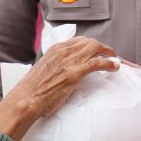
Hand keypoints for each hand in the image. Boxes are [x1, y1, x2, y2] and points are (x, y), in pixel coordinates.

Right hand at [0, 37, 117, 140]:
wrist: (26, 99)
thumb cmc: (32, 90)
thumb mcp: (44, 70)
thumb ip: (55, 66)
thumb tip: (64, 70)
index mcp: (55, 50)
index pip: (78, 41)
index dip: (91, 46)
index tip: (97, 51)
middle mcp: (63, 51)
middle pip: (89, 42)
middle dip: (102, 47)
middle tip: (109, 55)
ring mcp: (69, 61)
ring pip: (95, 48)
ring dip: (108, 53)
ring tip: (115, 60)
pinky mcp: (75, 73)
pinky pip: (97, 63)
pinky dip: (108, 63)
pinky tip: (114, 67)